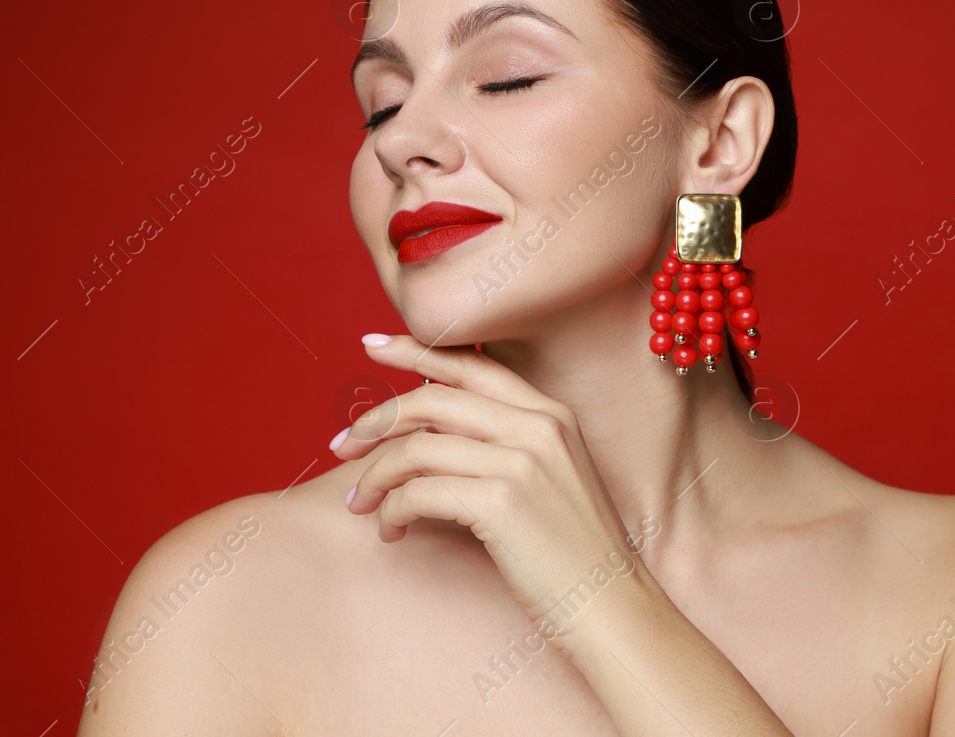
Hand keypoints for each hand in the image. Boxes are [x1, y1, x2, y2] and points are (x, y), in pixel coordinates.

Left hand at [334, 333, 654, 636]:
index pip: (470, 366)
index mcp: (551, 413)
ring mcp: (522, 462)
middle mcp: (538, 427)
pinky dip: (391, 511)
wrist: (612, 609)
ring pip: (416, 448)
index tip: (371, 346)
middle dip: (375, 422)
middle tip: (341, 447)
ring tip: (359, 505)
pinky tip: (391, 532)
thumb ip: (507, 445)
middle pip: (430, 401)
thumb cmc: (574, 555)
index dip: (415, 350)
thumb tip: (430, 436)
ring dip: (374, 477)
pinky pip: (418, 492)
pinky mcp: (501, 503)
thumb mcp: (553, 479)